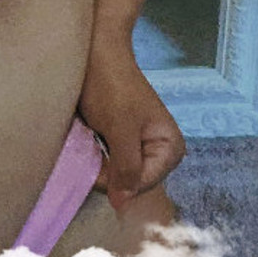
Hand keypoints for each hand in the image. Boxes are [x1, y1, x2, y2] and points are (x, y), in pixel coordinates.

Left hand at [78, 40, 185, 211]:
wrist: (96, 53)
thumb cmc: (110, 86)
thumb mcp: (120, 129)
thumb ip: (126, 167)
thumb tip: (123, 203)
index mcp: (170, 148)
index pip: (141, 185)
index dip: (115, 181)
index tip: (93, 162)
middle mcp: (159, 151)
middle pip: (129, 182)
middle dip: (107, 172)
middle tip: (91, 145)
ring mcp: (139, 147)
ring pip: (115, 174)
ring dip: (98, 163)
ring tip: (89, 139)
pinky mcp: (120, 141)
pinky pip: (107, 162)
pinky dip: (94, 156)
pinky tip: (87, 138)